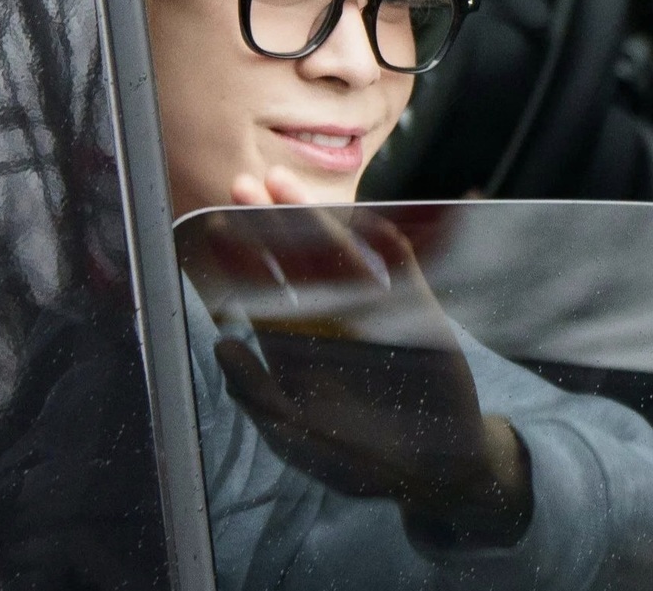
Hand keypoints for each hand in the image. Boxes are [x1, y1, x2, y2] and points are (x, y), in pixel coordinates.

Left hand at [196, 168, 532, 545]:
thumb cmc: (361, 458)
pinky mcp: (418, 312)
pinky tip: (369, 222)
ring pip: (340, 254)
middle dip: (268, 222)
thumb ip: (258, 395)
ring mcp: (374, 311)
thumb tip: (222, 348)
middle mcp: (331, 319)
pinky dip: (386, 246)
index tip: (215, 223)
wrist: (437, 468)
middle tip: (243, 184)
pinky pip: (400, 271)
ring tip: (285, 185)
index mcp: (298, 345)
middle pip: (295, 261)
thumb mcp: (299, 437)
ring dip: (315, 219)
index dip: (241, 257)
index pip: (264, 290)